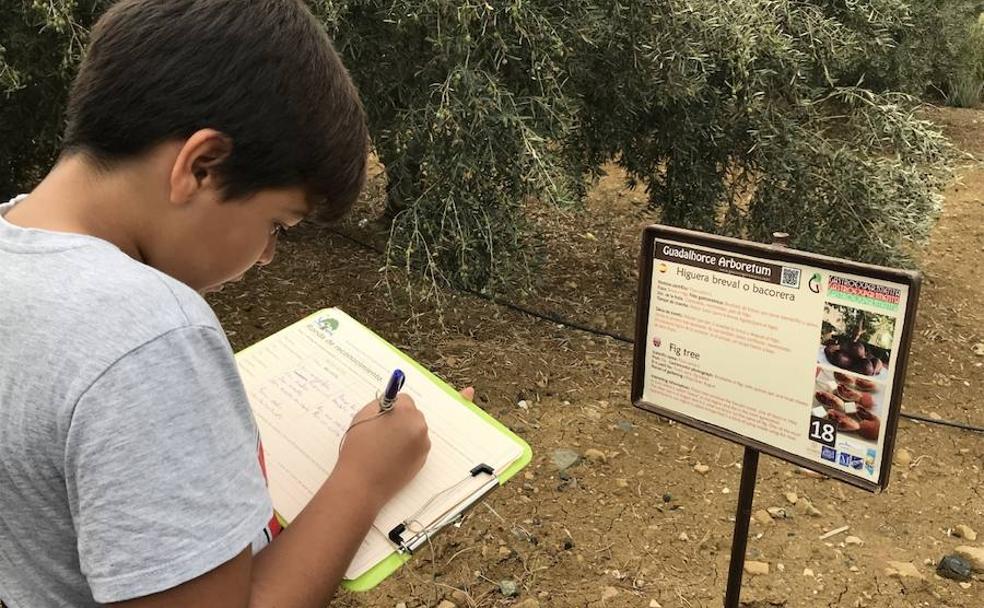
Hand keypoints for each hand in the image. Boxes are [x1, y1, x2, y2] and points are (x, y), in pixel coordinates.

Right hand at [335, 394, 428, 508]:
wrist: (362, 484)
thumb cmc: (359, 449)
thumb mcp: (363, 416)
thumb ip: (380, 404)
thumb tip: (390, 401)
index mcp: (407, 414)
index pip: (404, 399)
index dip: (391, 406)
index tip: (381, 415)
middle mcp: (420, 428)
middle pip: (412, 415)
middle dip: (400, 419)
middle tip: (381, 431)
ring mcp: (423, 446)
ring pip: (414, 431)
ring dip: (404, 433)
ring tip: (384, 446)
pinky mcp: (422, 461)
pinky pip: (415, 446)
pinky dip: (406, 448)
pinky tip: (390, 456)